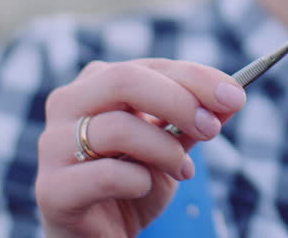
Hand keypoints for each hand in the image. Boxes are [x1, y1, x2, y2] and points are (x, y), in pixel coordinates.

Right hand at [35, 59, 245, 237]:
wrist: (99, 237)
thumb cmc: (132, 183)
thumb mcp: (171, 147)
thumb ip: (195, 121)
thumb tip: (232, 98)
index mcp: (97, 83)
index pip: (151, 66)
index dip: (197, 78)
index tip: (236, 96)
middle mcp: (67, 104)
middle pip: (125, 80)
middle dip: (180, 101)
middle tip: (213, 129)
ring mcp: (53, 145)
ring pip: (118, 128)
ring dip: (165, 149)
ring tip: (183, 170)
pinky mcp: (52, 188)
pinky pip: (105, 175)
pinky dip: (138, 181)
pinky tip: (145, 188)